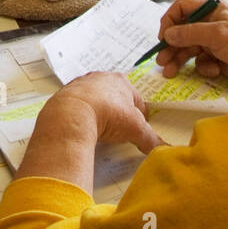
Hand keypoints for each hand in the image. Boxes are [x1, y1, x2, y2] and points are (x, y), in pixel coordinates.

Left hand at [40, 72, 161, 155]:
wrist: (71, 114)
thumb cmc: (107, 114)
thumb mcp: (135, 129)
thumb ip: (151, 139)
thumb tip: (163, 149)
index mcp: (121, 81)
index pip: (136, 99)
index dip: (140, 115)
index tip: (139, 125)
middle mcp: (100, 78)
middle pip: (114, 96)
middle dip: (118, 110)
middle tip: (119, 127)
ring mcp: (80, 85)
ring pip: (94, 98)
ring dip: (98, 110)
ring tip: (100, 128)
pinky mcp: (64, 95)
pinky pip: (76, 105)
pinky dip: (80, 114)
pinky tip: (83, 126)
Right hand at [155, 0, 227, 82]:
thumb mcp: (217, 34)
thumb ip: (191, 33)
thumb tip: (168, 34)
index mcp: (211, 10)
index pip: (182, 9)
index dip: (169, 21)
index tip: (163, 36)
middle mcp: (209, 23)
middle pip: (181, 32)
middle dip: (170, 46)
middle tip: (161, 60)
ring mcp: (211, 41)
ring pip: (187, 49)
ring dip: (178, 60)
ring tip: (169, 72)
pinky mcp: (215, 57)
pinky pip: (200, 62)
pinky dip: (204, 67)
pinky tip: (213, 70)